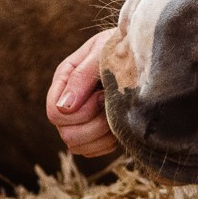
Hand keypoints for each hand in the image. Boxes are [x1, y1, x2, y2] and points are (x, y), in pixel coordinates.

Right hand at [47, 28, 121, 156]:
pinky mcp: (94, 133)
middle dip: (93, 124)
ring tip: (116, 112)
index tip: (101, 95)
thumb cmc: (122, 47)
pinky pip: (93, 151)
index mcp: (64, 80)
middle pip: (67, 134)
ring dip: (103, 134)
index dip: (78, 112)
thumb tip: (63, 106)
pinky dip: (109, 141)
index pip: (54, 112)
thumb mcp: (102, 52)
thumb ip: (82, 76)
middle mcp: (68, 103)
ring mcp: (79, 120)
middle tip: (111, 104)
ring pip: (78, 146)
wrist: (143, 54)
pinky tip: (119, 122)